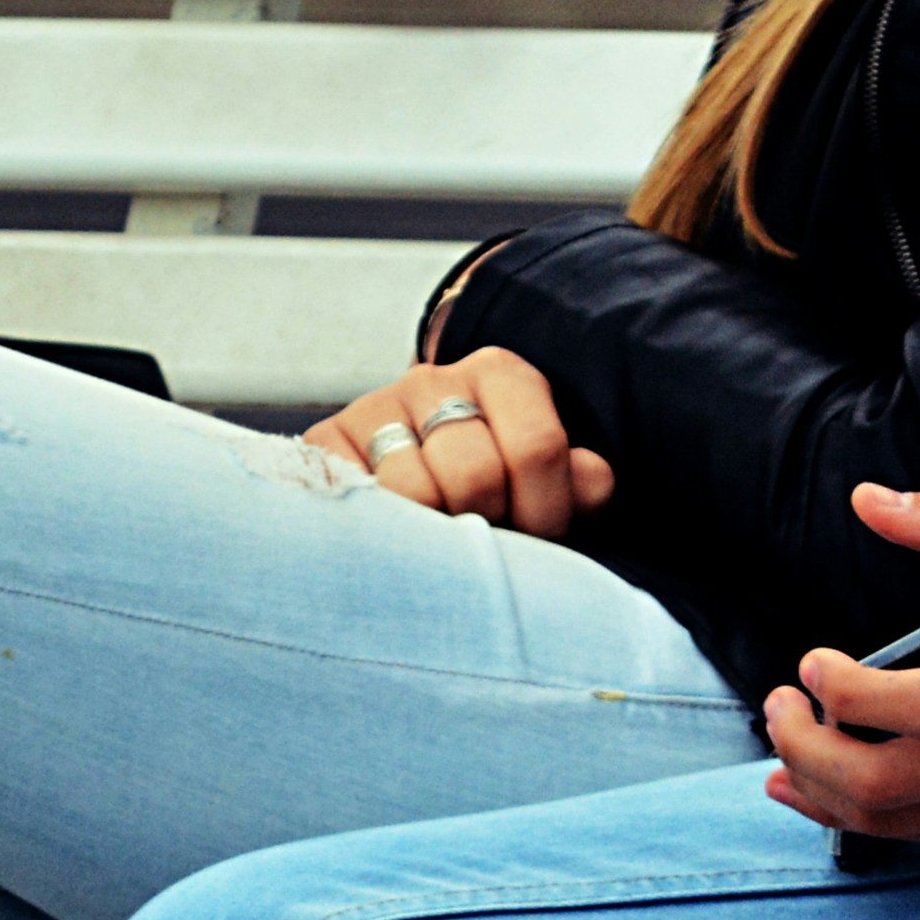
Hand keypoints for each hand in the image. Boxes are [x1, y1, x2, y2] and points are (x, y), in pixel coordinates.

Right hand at [303, 349, 614, 537]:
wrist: (412, 479)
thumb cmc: (500, 493)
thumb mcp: (551, 487)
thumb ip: (581, 485)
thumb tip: (594, 479)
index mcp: (500, 374)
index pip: (536, 447)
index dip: (545, 512)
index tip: (540, 538)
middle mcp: (432, 379)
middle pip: (474, 474)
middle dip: (487, 525)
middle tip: (486, 545)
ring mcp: (374, 407)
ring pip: (413, 491)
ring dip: (436, 536)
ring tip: (444, 545)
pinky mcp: (325, 443)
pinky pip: (359, 500)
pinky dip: (384, 531)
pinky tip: (401, 541)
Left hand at [761, 489, 919, 857]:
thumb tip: (870, 500)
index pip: (901, 705)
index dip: (834, 692)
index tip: (811, 663)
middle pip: (879, 782)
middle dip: (805, 751)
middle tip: (779, 710)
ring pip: (896, 823)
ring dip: (825, 793)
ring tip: (788, 758)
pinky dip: (875, 820)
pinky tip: (842, 793)